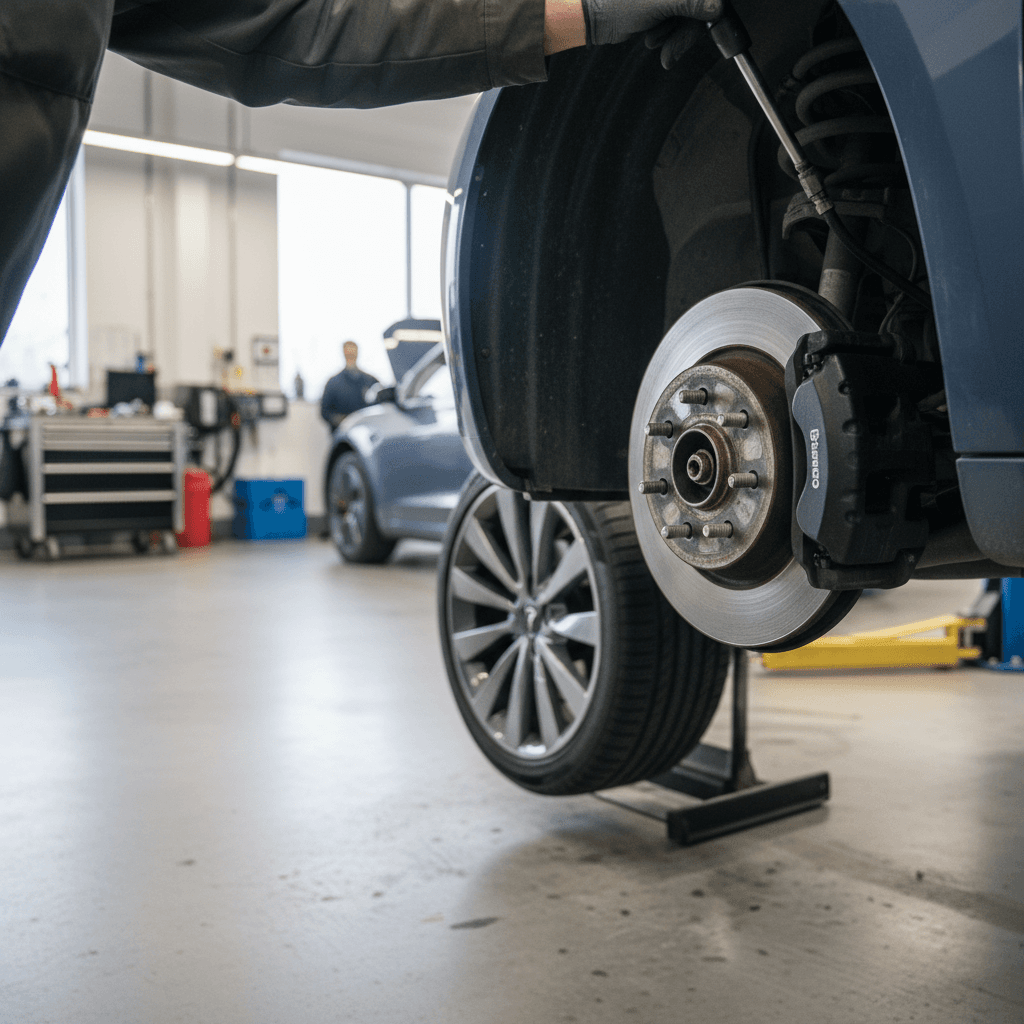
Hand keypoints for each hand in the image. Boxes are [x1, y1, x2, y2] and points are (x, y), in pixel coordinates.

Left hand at [581, 0, 722, 66]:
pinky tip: (652, 37)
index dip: (709, 8)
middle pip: (701, 4)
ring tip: (654, 39)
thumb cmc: (613, 3)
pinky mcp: (663, 5)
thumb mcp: (659, 2)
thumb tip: (717, 7)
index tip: (709, 22)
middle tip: (673, 48)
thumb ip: (690, 2)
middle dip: (687, 29)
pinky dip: (669, 34)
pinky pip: (679, 21)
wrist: (590, 18)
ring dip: (675, 34)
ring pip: (691, 15)